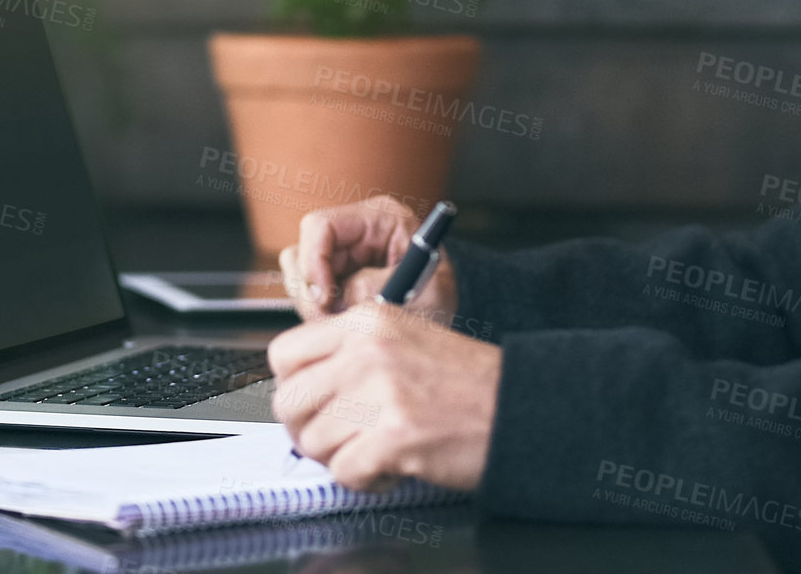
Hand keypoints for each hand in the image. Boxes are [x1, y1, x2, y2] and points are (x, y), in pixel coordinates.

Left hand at [268, 301, 500, 491]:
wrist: (517, 405)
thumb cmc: (465, 380)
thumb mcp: (402, 339)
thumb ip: (350, 353)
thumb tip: (301, 387)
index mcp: (366, 321)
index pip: (284, 353)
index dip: (293, 386)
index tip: (312, 402)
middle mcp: (367, 351)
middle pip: (289, 402)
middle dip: (307, 430)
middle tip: (336, 438)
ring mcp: (379, 393)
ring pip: (313, 442)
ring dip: (340, 457)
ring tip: (376, 449)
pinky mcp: (393, 436)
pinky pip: (343, 472)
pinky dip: (365, 479)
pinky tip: (393, 464)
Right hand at [277, 196, 457, 324]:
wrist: (443, 312)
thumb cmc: (440, 296)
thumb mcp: (426, 293)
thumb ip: (382, 288)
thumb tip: (342, 295)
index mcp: (381, 218)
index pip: (322, 226)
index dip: (314, 262)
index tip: (325, 299)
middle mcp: (355, 230)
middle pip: (303, 251)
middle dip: (313, 292)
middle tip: (334, 320)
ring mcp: (341, 254)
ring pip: (299, 274)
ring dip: (314, 305)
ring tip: (345, 322)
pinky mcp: (333, 276)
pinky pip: (306, 293)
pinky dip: (317, 312)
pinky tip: (342, 321)